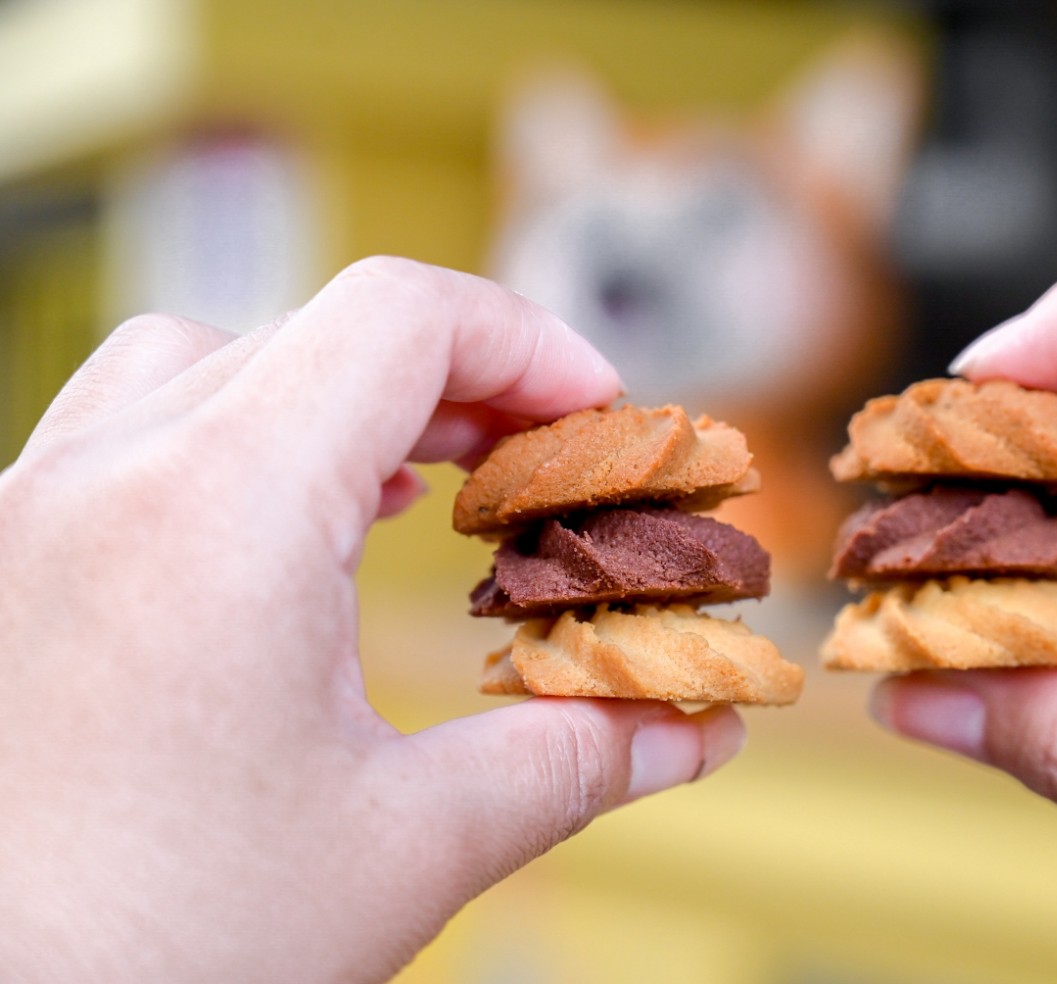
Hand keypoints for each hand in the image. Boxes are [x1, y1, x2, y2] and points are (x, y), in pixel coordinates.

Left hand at [0, 257, 743, 982]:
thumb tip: (693, 726)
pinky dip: (239, 441)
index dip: (531, 345)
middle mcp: (104, 478)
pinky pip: (128, 432)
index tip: (600, 416)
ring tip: (423, 478)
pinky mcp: (1, 566)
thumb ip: (573, 760)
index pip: (400, 317)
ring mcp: (27, 514)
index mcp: (218, 510)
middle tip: (540, 467)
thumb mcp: (402, 848)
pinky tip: (293, 530)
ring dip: (338, 396)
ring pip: (208, 361)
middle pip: (318, 329)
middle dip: (460, 381)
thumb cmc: (144, 952)